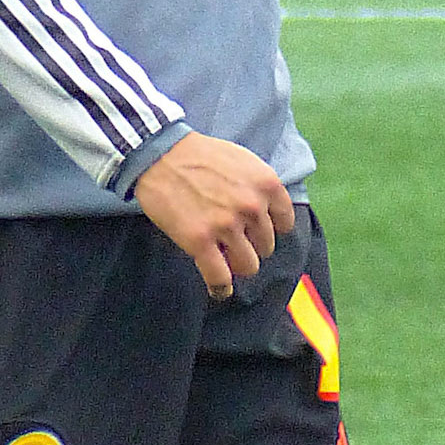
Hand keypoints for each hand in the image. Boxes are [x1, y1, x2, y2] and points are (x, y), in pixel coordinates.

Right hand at [133, 132, 294, 300]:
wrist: (159, 155)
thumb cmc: (200, 156)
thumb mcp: (244, 160)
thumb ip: (260, 187)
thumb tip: (269, 215)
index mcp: (267, 184)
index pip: (285, 223)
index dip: (269, 228)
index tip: (255, 229)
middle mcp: (251, 206)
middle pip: (266, 246)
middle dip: (250, 244)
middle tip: (231, 237)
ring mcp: (226, 225)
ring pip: (248, 265)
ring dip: (237, 264)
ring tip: (224, 257)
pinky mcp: (200, 241)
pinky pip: (220, 278)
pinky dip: (220, 288)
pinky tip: (219, 290)